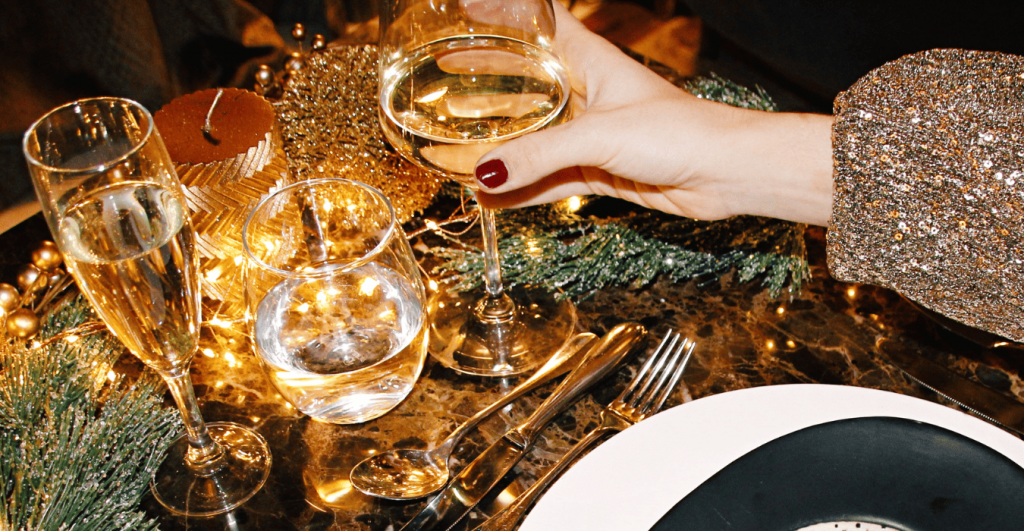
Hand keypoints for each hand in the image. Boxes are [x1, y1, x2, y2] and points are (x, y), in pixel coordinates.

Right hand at [474, 2, 834, 225]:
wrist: (725, 174)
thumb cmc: (676, 132)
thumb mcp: (599, 135)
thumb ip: (539, 153)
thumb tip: (484, 173)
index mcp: (591, 62)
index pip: (542, 28)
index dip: (506, 19)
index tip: (465, 18)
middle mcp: (588, 95)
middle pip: (527, 88)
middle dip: (487, 92)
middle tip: (441, 92)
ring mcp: (592, 136)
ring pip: (534, 142)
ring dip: (499, 151)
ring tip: (453, 155)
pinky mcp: (599, 173)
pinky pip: (549, 181)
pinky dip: (522, 191)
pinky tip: (491, 199)